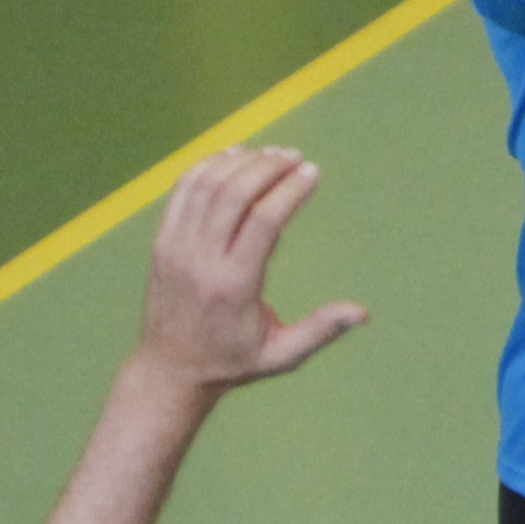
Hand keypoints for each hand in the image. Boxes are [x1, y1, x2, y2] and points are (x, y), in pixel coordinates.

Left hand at [136, 147, 366, 391]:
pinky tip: (234, 157)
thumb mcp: (283, 355)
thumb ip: (321, 330)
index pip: (263, 221)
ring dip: (242, 162)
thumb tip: (362, 312)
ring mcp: (175, 248)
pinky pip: (183, 191)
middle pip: (234, 194)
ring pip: (207, 186)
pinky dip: (209, 166)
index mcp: (234, 287)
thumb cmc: (234, 362)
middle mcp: (200, 261)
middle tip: (296, 158)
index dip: (290, 190)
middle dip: (269, 168)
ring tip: (272, 155)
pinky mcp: (161, 241)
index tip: (313, 172)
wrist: (170, 368)